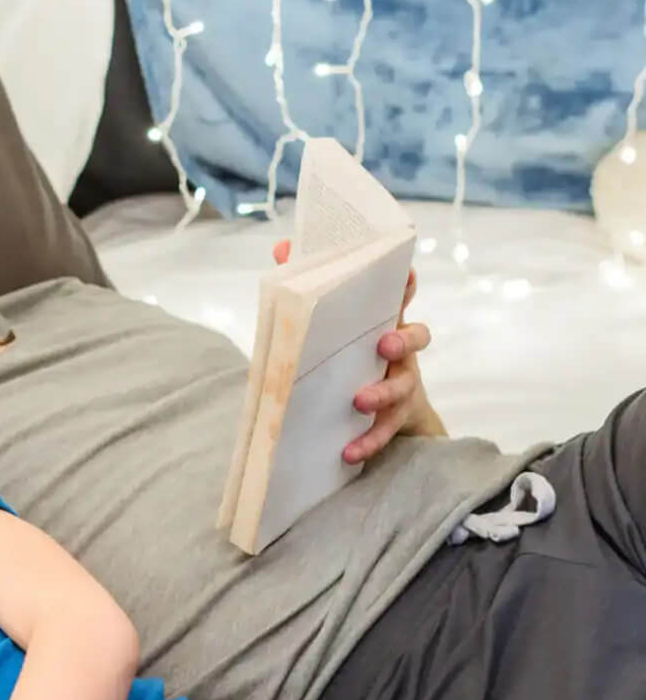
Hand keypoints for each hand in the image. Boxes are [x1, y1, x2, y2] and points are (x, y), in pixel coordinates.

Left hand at [272, 239, 440, 461]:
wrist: (378, 412)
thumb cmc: (348, 356)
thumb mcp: (331, 325)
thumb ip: (308, 287)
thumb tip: (281, 246)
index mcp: (384, 321)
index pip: (400, 296)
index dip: (406, 284)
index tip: (406, 275)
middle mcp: (399, 350)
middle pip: (417, 336)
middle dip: (405, 338)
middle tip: (385, 344)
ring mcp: (402, 384)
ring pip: (404, 387)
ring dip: (383, 393)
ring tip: (358, 401)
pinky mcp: (395, 418)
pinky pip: (385, 430)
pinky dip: (368, 440)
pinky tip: (348, 452)